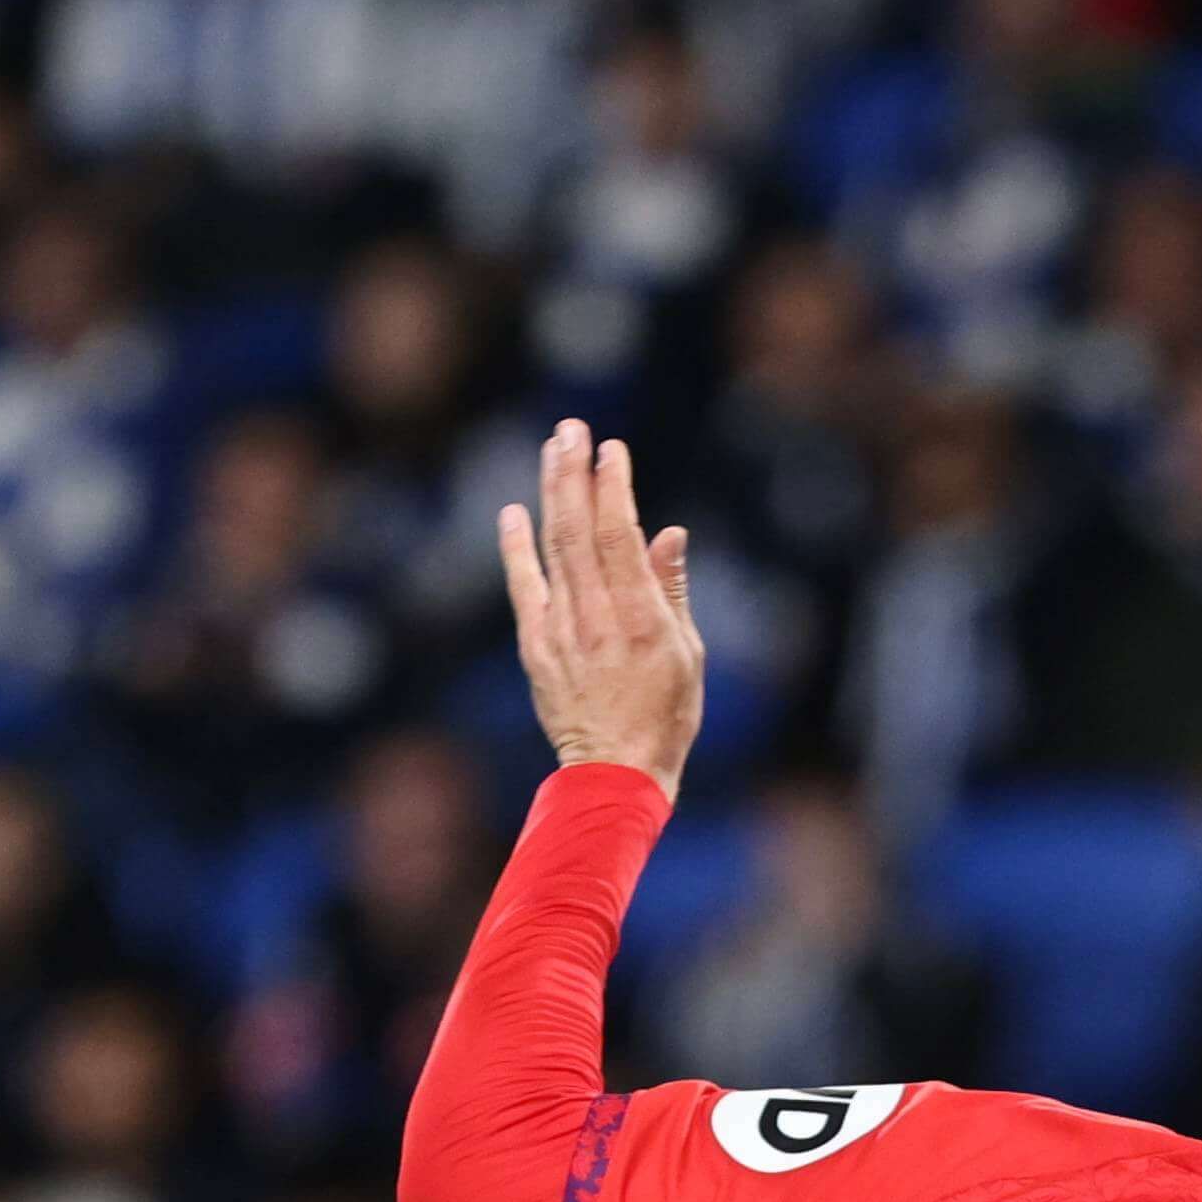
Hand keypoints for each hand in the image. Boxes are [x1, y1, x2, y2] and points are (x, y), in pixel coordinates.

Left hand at [496, 419, 702, 780]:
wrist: (615, 773)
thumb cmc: (665, 716)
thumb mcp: (687, 654)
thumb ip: (672, 590)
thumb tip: (668, 534)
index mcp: (643, 619)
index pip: (622, 536)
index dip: (613, 488)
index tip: (611, 449)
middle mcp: (599, 619)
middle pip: (580, 531)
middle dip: (574, 474)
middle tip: (571, 429)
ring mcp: (562, 632)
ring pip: (553, 549)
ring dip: (551, 495)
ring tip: (551, 450)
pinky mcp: (536, 647)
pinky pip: (523, 587)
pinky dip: (516, 548)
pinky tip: (514, 512)